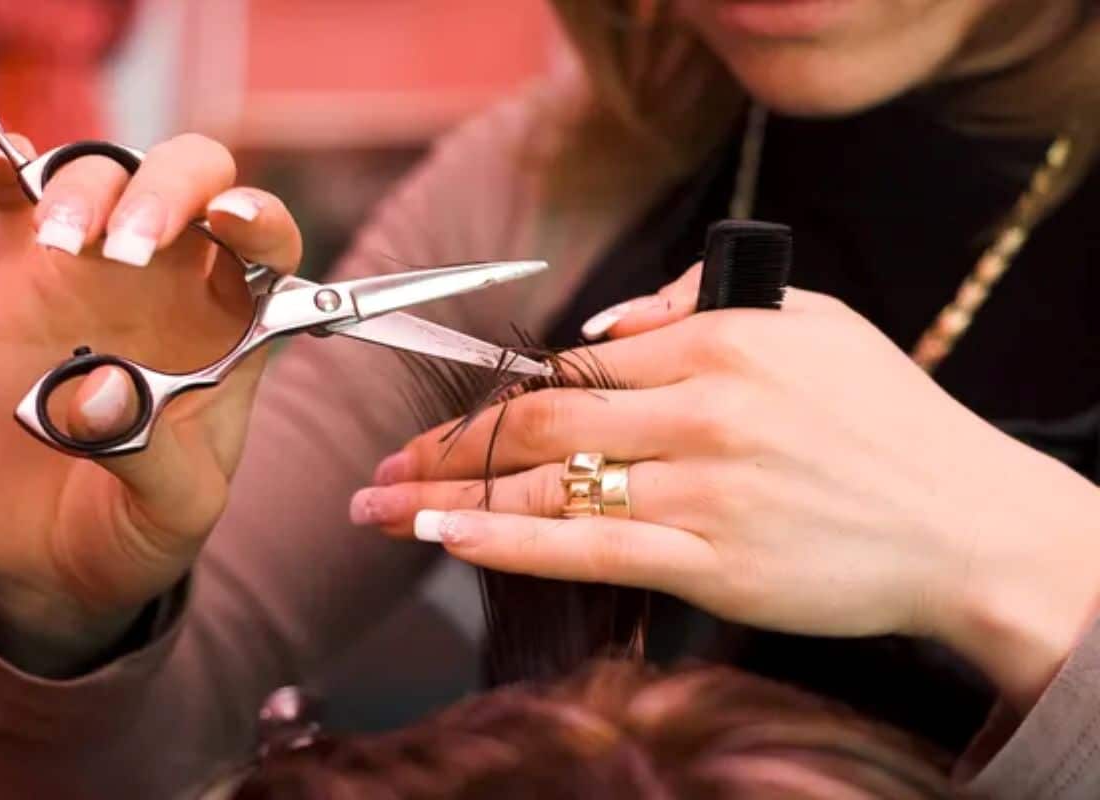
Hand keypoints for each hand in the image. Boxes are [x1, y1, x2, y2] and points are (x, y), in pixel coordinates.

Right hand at [0, 132, 301, 673]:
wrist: (47, 554)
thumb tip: (100, 391)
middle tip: (132, 247)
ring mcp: (92, 271)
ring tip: (66, 247)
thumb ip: (154, 455)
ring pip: (103, 177)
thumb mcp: (175, 510)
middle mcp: (170, 282)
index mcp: (234, 327)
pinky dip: (7, 169)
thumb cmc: (135, 526)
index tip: (232, 223)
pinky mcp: (17, 278)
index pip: (269, 242)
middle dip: (169, 189)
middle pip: (191, 180)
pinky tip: (0, 166)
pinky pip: (14, 202)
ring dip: (87, 190)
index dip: (261, 216)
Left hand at [353, 264, 1099, 710]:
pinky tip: (448, 537)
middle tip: (381, 464)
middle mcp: (701, 410)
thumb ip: (700, 304)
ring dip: (448, 493)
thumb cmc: (888, 420)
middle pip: (538, 417)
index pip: (573, 357)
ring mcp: (702, 490)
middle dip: (445, 443)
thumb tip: (601, 320)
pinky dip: (508, 541)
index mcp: (721, 343)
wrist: (963, 523)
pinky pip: (587, 549)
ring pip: (547, 485)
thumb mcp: (813, 321)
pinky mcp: (710, 562)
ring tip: (381, 506)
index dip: (495, 387)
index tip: (447, 411)